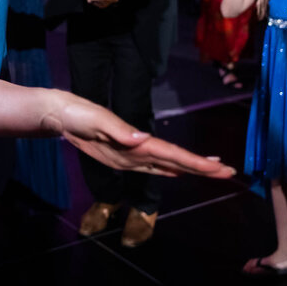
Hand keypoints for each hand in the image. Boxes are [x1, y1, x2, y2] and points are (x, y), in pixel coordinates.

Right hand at [58, 99, 234, 177]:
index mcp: (131, 147)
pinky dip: (170, 166)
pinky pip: (152, 163)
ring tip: (213, 169)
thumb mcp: (94, 118)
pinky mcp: (121, 152)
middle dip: (202, 169)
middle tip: (230, 172)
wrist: (55, 114)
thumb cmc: (75, 113)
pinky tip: (177, 169)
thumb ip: (116, 130)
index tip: (220, 169)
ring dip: (190, 168)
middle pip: (173, 164)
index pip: (170, 156)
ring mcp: (126, 157)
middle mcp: (132, 156)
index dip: (196, 163)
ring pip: (165, 165)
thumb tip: (140, 140)